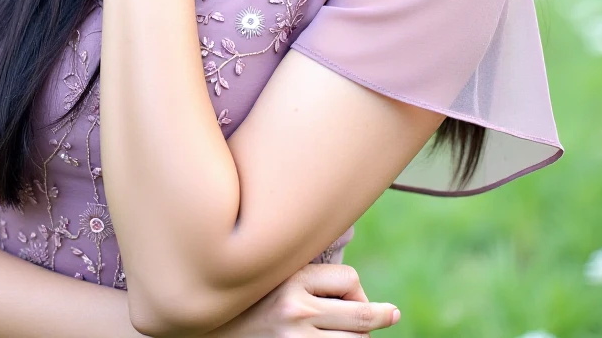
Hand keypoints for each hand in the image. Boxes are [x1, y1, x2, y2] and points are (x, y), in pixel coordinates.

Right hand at [198, 263, 400, 336]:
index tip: (349, 296)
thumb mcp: (274, 276)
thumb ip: (306, 271)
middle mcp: (295, 309)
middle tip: (391, 314)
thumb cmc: (248, 299)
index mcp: (291, 279)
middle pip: (362, 314)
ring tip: (346, 330)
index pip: (350, 279)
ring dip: (357, 337)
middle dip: (378, 315)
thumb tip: (355, 279)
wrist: (210, 331)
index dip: (356, 290)